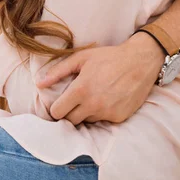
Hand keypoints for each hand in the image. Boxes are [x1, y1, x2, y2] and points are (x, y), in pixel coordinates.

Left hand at [36, 32, 163, 124]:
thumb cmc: (108, 57)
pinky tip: (106, 99)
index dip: (56, 108)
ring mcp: (107, 113)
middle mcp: (93, 105)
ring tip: (93, 96)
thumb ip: (58, 71)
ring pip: (87, 121)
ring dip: (86, 113)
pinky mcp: (119, 118)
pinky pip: (103, 121)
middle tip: (74, 101)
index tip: (60, 102)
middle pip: (70, 121)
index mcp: (81, 90)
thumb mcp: (81, 58)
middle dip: (69, 113)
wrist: (140, 62)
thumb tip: (39, 83)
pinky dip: (101, 113)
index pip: (57, 113)